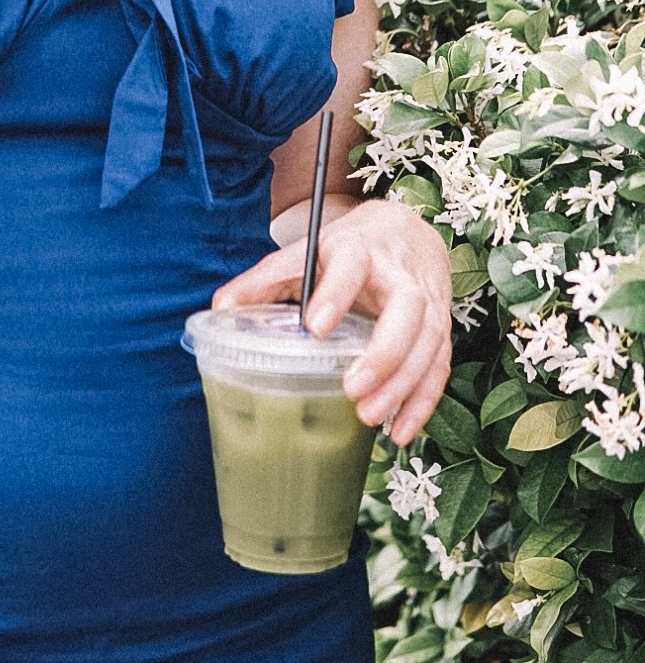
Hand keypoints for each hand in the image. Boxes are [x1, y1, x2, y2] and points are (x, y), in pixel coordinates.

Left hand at [212, 199, 451, 446]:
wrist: (405, 231)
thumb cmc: (349, 248)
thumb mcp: (305, 253)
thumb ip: (265, 281)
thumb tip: (220, 308)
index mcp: (358, 248)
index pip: (351, 264)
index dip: (335, 294)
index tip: (315, 326)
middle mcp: (399, 273)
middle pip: (406, 309)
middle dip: (384, 351)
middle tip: (351, 386)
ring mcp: (427, 300)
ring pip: (428, 341)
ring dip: (403, 384)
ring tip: (368, 416)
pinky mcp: (441, 326)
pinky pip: (439, 366)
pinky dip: (423, 402)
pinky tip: (399, 431)